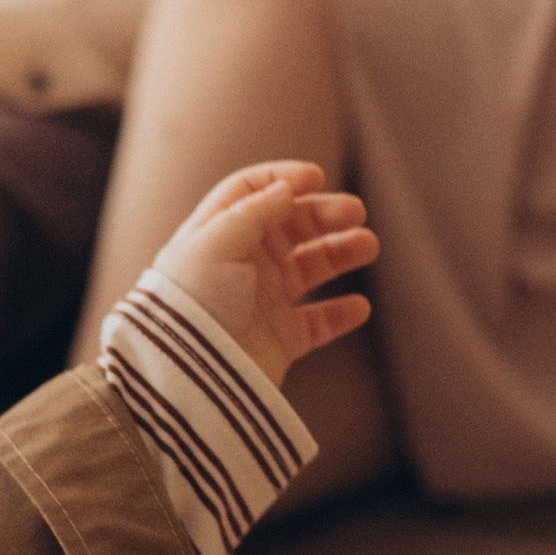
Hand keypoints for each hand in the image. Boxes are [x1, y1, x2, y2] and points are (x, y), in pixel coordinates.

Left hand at [147, 161, 377, 389]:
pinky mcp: (279, 339)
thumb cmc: (192, 305)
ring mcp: (261, 302)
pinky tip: (359, 306)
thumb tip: (285, 189)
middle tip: (355, 212)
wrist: (188, 377)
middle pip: (289, 225)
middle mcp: (240, 265)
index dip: (282, 179)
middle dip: (324, 214)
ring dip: (340, 253)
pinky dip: (341, 314)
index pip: (251, 193)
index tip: (315, 177)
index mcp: (217, 236)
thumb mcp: (215, 244)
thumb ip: (252, 211)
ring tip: (367, 246)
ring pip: (310, 268)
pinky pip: (318, 322)